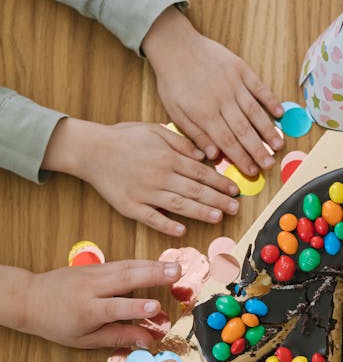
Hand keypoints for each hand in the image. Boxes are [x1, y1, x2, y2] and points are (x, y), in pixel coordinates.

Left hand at [23, 260, 179, 348]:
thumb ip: (117, 337)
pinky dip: (142, 263)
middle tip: (176, 274)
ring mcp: (93, 273)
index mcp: (87, 310)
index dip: (135, 308)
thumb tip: (147, 341)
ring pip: (126, 266)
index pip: (114, 308)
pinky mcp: (95, 266)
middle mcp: (91, 288)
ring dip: (153, 266)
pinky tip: (159, 264)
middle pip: (125, 278)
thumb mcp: (85, 339)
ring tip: (176, 267)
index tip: (156, 307)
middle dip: (152, 275)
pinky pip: (122, 263)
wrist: (31, 298)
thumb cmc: (58, 323)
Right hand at [43, 118, 239, 236]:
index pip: (200, 172)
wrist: (90, 149)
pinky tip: (182, 231)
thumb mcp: (154, 130)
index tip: (234, 190)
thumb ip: (180, 142)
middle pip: (194, 190)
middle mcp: (160, 175)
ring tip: (218, 217)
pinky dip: (167, 225)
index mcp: (167, 156)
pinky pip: (151, 218)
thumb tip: (203, 155)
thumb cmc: (123, 138)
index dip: (219, 182)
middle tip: (234, 208)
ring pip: (178, 205)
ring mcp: (145, 192)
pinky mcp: (130, 206)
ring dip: (200, 212)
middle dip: (218, 199)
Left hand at [142, 7, 283, 176]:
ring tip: (278, 146)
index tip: (252, 172)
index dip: (241, 158)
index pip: (227, 141)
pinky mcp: (240, 69)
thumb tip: (213, 154)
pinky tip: (280, 114)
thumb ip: (195, 134)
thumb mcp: (175, 111)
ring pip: (254, 111)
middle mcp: (222, 100)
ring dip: (268, 130)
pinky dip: (271, 100)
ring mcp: (233, 83)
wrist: (175, 45)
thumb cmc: (173, 81)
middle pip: (244, 130)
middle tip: (269, 165)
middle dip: (258, 150)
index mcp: (204, 113)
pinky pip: (259, 87)